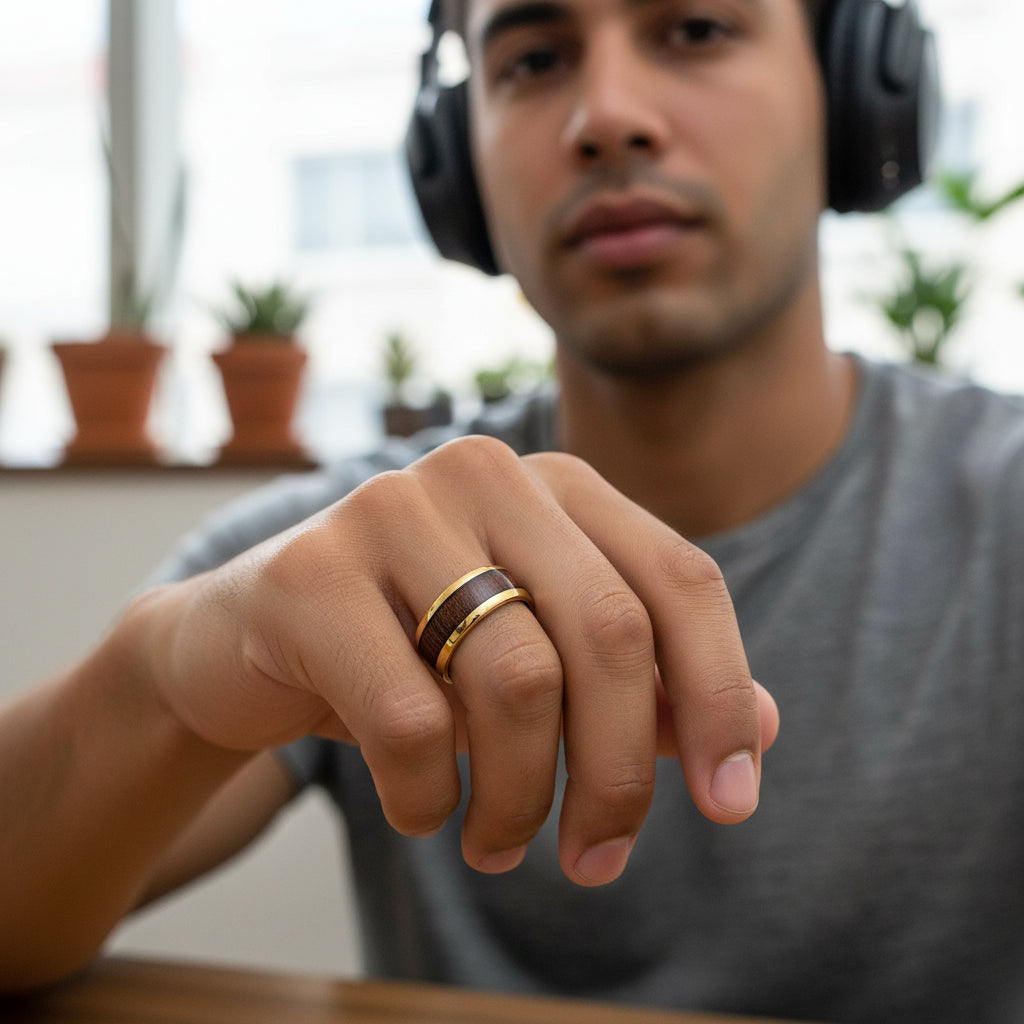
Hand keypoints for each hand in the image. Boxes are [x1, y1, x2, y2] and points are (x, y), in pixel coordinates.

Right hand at [146, 436, 777, 885]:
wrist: (248, 642)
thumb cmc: (412, 650)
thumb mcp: (539, 658)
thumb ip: (648, 684)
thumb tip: (763, 729)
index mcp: (556, 483)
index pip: (681, 581)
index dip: (722, 696)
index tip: (730, 804)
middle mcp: (484, 472)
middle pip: (611, 635)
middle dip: (619, 774)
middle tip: (596, 858)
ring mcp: (392, 508)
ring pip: (516, 681)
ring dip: (521, 799)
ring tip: (497, 842)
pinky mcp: (310, 572)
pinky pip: (410, 719)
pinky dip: (429, 797)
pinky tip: (422, 810)